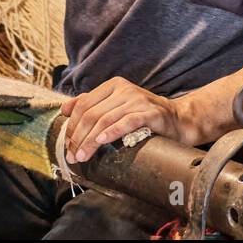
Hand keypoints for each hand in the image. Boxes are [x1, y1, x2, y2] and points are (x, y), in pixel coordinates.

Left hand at [59, 77, 194, 163]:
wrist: (179, 120)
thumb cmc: (144, 116)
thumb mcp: (117, 106)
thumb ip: (92, 104)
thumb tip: (64, 109)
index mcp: (113, 86)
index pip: (84, 104)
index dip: (72, 125)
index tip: (67, 144)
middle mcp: (124, 89)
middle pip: (92, 113)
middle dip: (78, 136)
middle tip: (72, 155)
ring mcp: (137, 100)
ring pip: (105, 120)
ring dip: (90, 141)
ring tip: (82, 156)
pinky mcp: (150, 113)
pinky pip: (126, 122)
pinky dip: (112, 132)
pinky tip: (101, 141)